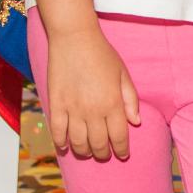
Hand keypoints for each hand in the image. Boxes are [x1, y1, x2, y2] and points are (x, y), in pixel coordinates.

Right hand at [46, 24, 141, 160]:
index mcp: (112, 103)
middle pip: (98, 144)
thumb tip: (136, 122)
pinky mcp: (55, 104)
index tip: (122, 154)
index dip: (121, 150)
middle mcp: (93, 110)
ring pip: (78, 142)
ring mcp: (72, 109)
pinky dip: (61, 143)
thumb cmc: (102, 54)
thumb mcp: (123, 74)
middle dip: (103, 154)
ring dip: (84, 151)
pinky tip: (66, 146)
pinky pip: (57, 132)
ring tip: (87, 151)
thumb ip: (131, 99)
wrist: (74, 38)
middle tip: (104, 155)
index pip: (119, 137)